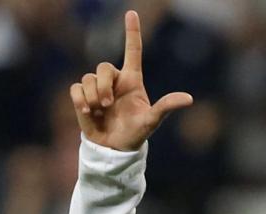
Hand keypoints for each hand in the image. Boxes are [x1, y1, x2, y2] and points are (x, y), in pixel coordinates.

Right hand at [70, 10, 193, 150]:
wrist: (114, 149)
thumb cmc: (135, 134)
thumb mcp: (152, 121)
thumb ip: (167, 107)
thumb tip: (189, 99)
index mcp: (132, 81)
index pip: (133, 51)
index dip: (132, 32)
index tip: (131, 13)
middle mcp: (115, 81)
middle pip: (103, 66)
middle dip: (103, 85)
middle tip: (108, 104)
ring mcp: (97, 88)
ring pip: (89, 77)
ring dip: (93, 95)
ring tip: (99, 110)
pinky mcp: (82, 97)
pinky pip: (76, 87)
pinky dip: (80, 100)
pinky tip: (88, 112)